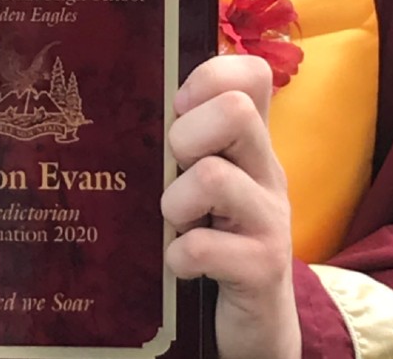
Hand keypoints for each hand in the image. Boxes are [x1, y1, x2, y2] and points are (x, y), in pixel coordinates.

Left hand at [161, 56, 299, 358]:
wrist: (258, 319)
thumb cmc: (217, 237)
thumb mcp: (207, 183)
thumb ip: (185, 142)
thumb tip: (123, 99)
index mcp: (250, 144)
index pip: (252, 75)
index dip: (212, 75)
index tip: (180, 106)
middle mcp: (266, 172)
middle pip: (236, 111)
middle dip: (187, 134)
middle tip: (174, 168)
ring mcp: (269, 219)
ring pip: (213, 177)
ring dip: (176, 201)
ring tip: (175, 221)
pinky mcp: (262, 267)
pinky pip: (205, 247)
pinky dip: (180, 256)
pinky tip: (180, 263)